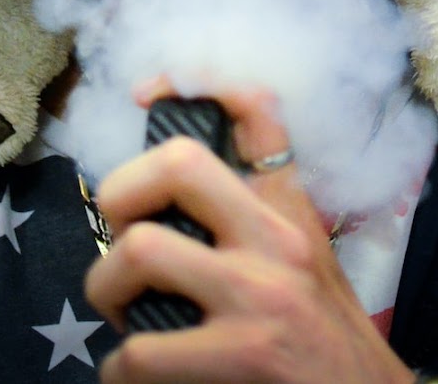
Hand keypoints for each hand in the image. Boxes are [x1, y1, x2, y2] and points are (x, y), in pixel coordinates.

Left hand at [84, 82, 417, 383]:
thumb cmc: (331, 345)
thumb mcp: (309, 264)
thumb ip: (257, 225)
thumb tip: (171, 212)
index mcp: (291, 212)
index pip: (258, 113)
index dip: (194, 83)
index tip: (146, 93)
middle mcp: (278, 240)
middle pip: (177, 164)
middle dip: (120, 194)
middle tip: (118, 239)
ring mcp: (259, 295)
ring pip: (140, 251)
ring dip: (107, 290)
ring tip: (122, 316)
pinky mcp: (243, 354)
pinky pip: (140, 351)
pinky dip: (120, 371)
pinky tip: (135, 378)